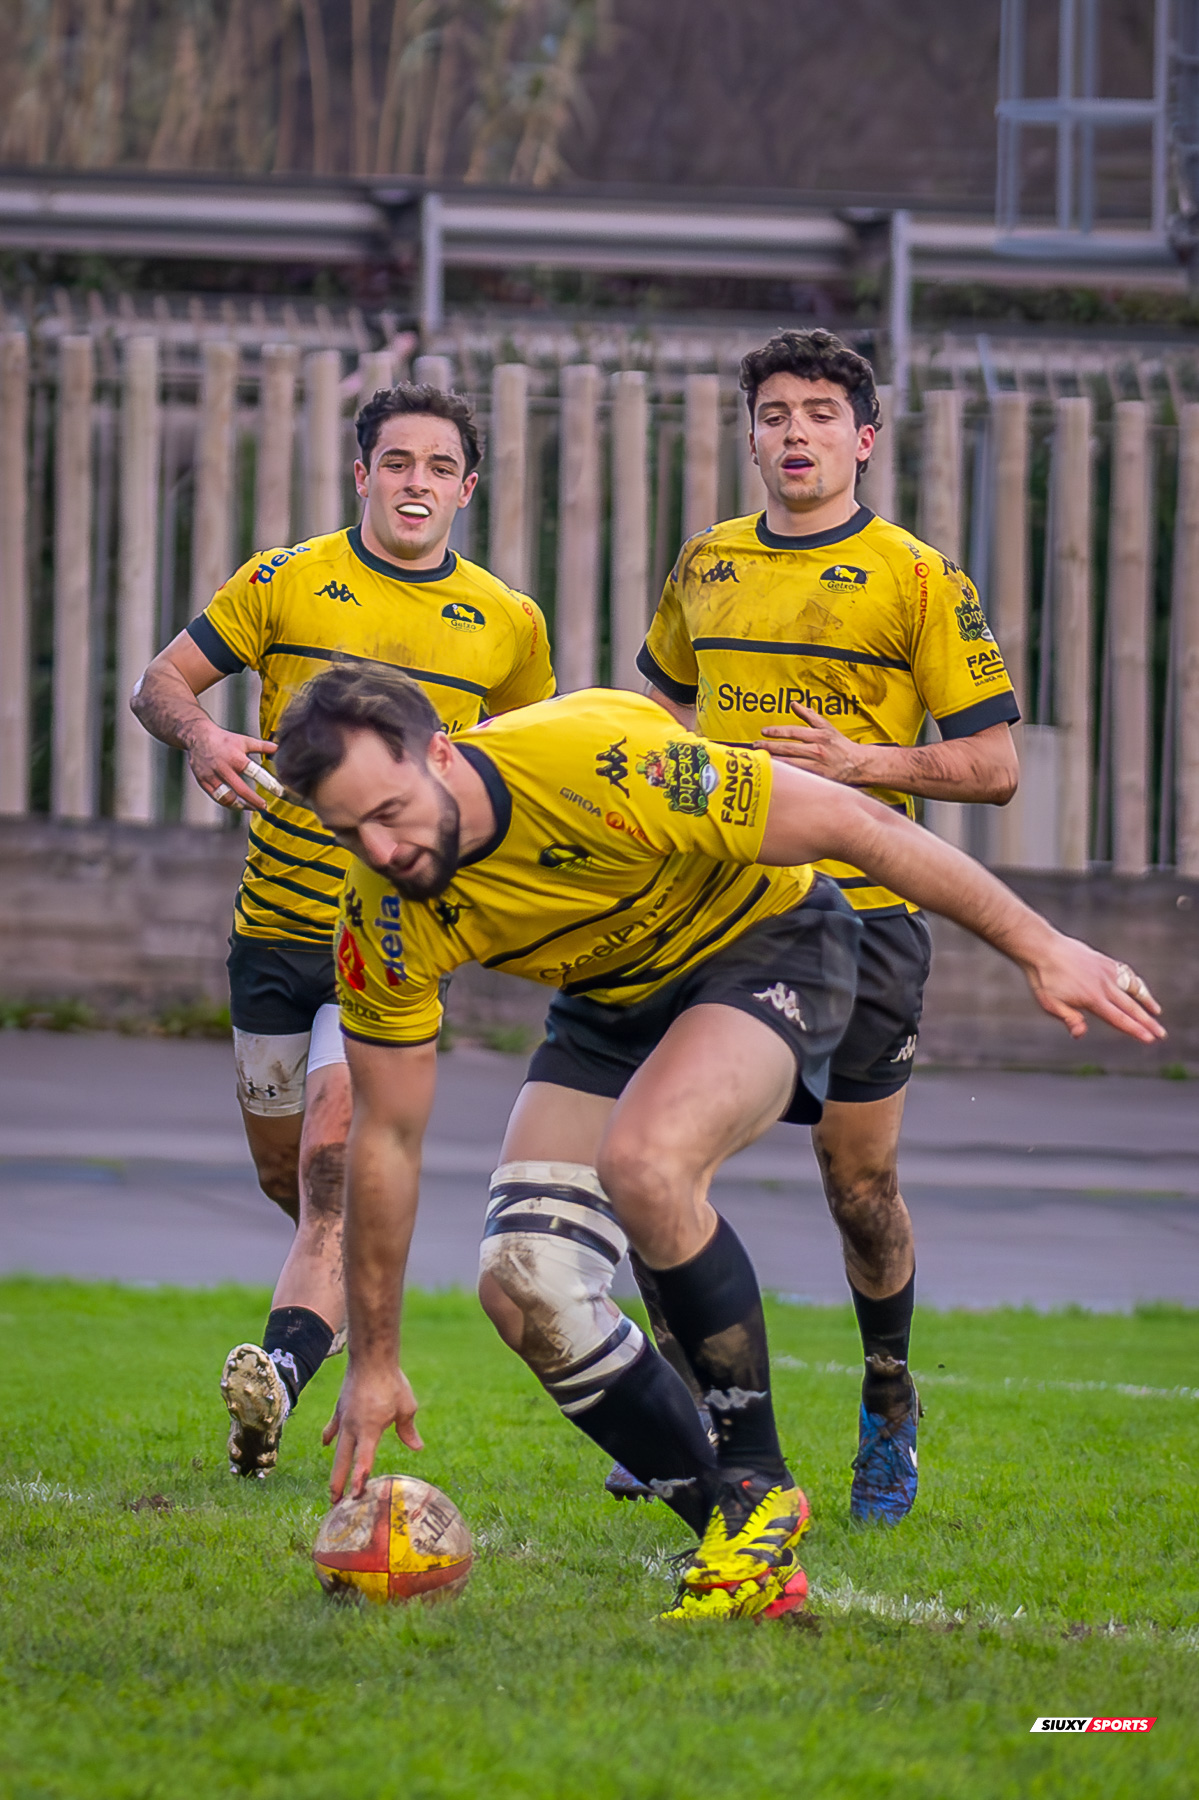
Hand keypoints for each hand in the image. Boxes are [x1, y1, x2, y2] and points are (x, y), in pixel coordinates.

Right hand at [180, 720, 278, 812]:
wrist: (198, 736)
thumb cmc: (224, 739)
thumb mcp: (245, 740)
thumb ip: (262, 746)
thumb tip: (279, 748)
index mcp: (236, 758)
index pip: (256, 773)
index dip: (269, 784)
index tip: (280, 792)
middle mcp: (224, 768)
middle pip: (241, 790)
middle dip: (254, 801)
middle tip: (264, 807)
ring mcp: (212, 776)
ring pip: (227, 798)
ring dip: (241, 805)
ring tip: (251, 807)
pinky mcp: (204, 782)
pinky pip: (217, 797)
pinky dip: (228, 803)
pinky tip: (237, 804)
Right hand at [324, 1361, 423, 1501]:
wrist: (371, 1358)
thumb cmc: (391, 1382)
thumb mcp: (406, 1406)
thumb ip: (408, 1429)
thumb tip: (417, 1447)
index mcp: (370, 1429)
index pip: (363, 1459)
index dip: (359, 1478)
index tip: (355, 1495)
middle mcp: (353, 1427)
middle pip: (343, 1460)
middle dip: (338, 1483)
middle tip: (335, 1505)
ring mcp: (344, 1418)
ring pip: (337, 1449)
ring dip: (335, 1468)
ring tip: (332, 1487)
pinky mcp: (340, 1409)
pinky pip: (333, 1428)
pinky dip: (329, 1436)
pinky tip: (326, 1445)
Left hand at [756, 701, 873, 784]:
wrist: (857, 764)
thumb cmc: (839, 745)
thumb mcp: (826, 727)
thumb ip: (809, 715)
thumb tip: (794, 704)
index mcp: (819, 735)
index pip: (794, 732)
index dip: (777, 731)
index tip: (764, 732)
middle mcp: (817, 750)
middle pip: (788, 748)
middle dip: (769, 746)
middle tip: (755, 745)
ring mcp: (816, 765)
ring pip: (790, 763)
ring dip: (773, 760)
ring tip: (760, 758)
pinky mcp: (817, 778)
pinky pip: (797, 774)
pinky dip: (785, 772)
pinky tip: (774, 771)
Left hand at [1023, 934, 1164, 1044]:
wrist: (1042, 947)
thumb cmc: (1043, 978)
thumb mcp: (1050, 1004)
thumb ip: (1069, 1018)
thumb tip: (1080, 1034)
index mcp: (1092, 999)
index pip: (1119, 1019)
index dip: (1135, 1030)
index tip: (1149, 1039)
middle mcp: (1104, 985)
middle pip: (1131, 1007)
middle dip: (1147, 1022)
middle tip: (1161, 1034)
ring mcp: (1106, 971)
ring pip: (1132, 988)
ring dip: (1146, 1001)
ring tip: (1156, 1011)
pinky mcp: (1103, 961)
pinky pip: (1125, 973)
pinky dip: (1135, 982)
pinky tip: (1138, 988)